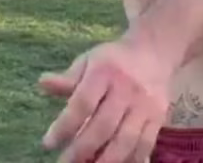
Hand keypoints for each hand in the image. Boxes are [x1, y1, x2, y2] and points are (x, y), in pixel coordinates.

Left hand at [40, 40, 169, 162]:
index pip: (83, 103)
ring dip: (106, 159)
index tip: (48, 143)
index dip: (64, 126)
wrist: (154, 51)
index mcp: (105, 72)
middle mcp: (127, 89)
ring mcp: (145, 105)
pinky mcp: (159, 117)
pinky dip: (131, 159)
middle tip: (64, 162)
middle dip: (82, 149)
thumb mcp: (89, 61)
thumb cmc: (114, 60)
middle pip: (103, 125)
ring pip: (126, 139)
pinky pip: (145, 144)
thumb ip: (68, 78)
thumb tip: (43, 83)